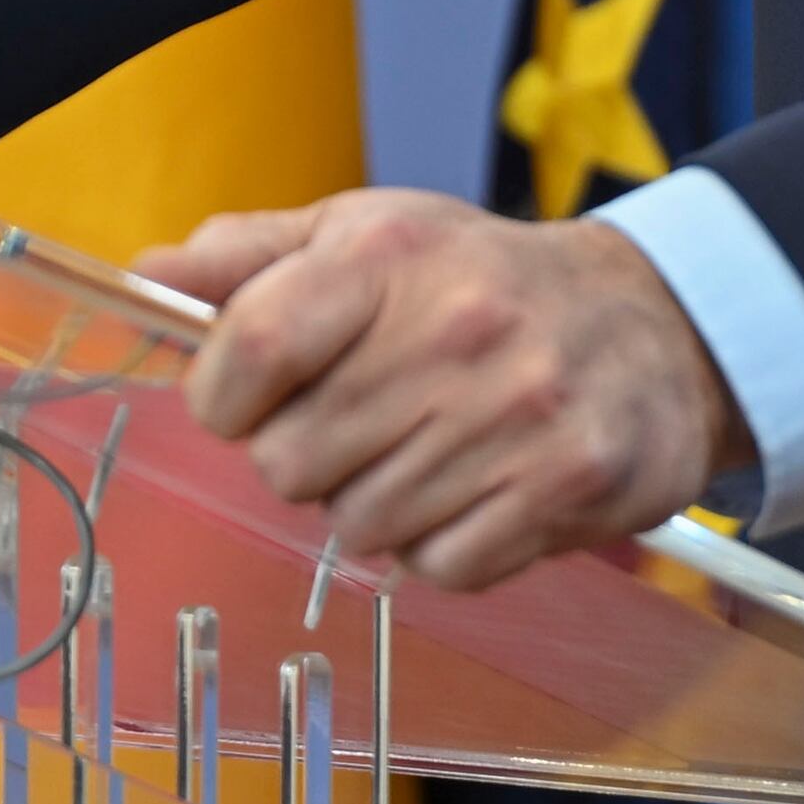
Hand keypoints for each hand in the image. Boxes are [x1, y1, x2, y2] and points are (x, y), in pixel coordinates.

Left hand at [137, 189, 754, 591]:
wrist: (657, 321)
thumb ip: (252, 258)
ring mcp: (516, 412)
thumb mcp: (369, 235)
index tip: (246, 399)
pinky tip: (473, 491)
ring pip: (359, 527)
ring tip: (427, 451)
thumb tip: (147, 275)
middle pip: (290, 462)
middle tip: (361, 424)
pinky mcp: (565, 483)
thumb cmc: (484, 282)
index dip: (223, 395)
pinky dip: (442, 546)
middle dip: (307, 457)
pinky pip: (440, 568)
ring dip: (376, 505)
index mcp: (389, 254)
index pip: (248, 348)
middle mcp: (455, 328)